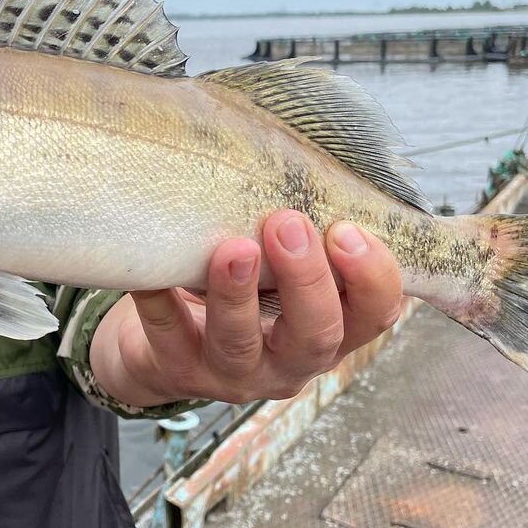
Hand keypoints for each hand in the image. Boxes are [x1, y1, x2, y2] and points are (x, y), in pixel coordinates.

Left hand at [89, 210, 402, 406]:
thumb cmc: (243, 291)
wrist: (166, 348)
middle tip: (288, 224)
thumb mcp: (281, 269)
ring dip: (237, 295)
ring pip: (239, 343)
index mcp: (327, 331)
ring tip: (233, 248)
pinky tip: (153, 270)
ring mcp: (232, 372)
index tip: (347, 228)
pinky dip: (160, 300)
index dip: (372, 279)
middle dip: (305, 279)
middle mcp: (288, 362)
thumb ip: (302, 234)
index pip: (373, 315)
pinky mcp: (177, 368)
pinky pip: (166, 334)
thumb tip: (302, 155)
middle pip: (315, 334)